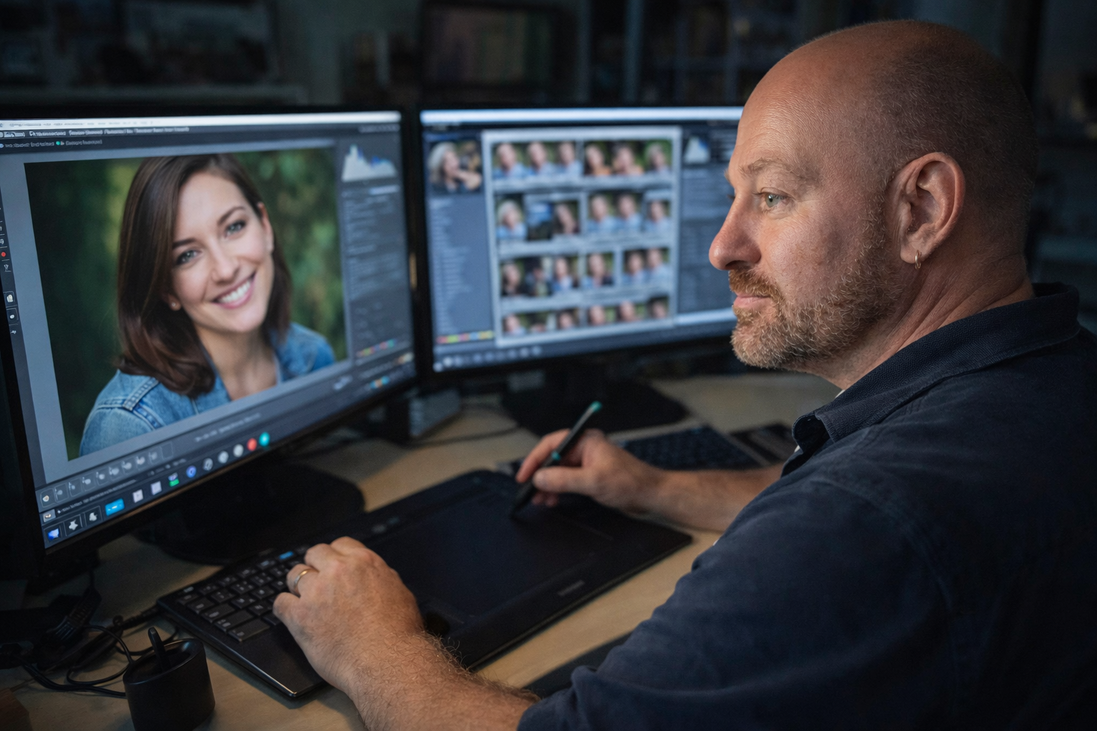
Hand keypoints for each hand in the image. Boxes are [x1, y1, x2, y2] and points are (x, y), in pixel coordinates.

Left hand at [273, 537, 422, 692]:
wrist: (387, 660)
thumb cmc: (399, 633)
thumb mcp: (400, 593)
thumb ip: (380, 579)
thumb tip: (371, 578)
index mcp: (364, 562)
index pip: (340, 544)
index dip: (335, 557)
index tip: (333, 567)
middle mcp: (338, 571)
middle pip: (315, 553)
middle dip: (315, 566)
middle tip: (318, 583)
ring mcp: (317, 591)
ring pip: (294, 575)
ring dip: (299, 587)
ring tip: (305, 601)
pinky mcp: (300, 615)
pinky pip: (280, 603)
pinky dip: (285, 609)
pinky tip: (292, 616)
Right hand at [515, 429, 666, 514]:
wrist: (651, 495)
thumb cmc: (631, 482)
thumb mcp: (593, 481)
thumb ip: (564, 479)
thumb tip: (540, 478)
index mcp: (586, 441)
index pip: (551, 444)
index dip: (534, 459)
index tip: (524, 475)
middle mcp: (585, 449)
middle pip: (553, 458)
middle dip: (540, 475)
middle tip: (530, 491)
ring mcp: (587, 463)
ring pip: (559, 471)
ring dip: (548, 485)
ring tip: (541, 500)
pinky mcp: (590, 476)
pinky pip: (567, 480)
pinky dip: (558, 490)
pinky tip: (553, 499)